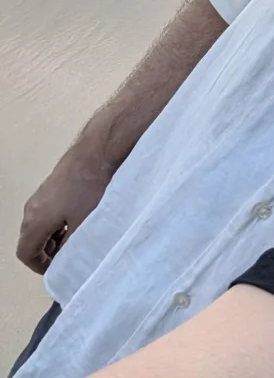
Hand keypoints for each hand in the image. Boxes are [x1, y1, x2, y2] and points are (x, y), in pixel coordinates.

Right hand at [17, 149, 111, 273]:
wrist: (98, 152)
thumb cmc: (91, 188)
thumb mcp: (84, 224)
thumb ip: (73, 246)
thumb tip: (69, 259)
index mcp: (35, 221)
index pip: (25, 252)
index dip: (39, 267)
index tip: (57, 271)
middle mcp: (32, 207)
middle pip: (31, 238)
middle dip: (47, 252)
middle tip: (68, 257)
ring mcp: (42, 193)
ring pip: (41, 223)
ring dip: (54, 236)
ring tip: (76, 238)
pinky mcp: (55, 183)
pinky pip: (50, 210)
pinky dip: (59, 221)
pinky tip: (81, 218)